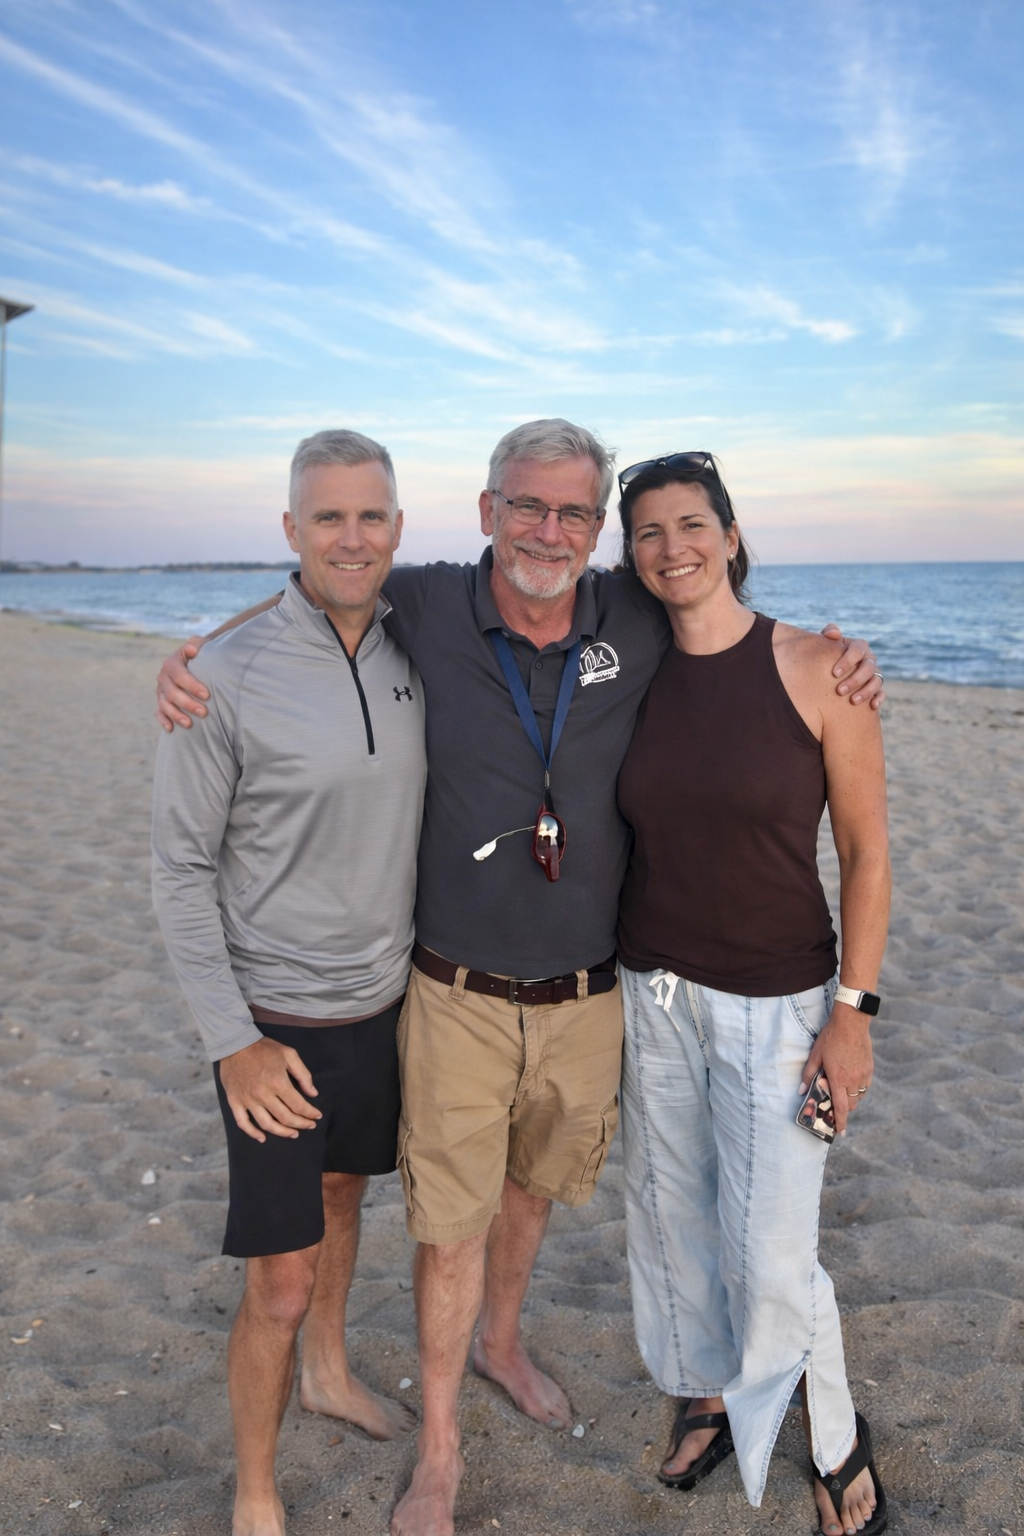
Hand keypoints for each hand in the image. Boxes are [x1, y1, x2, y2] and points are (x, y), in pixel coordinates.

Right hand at [156, 638, 209, 731]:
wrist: (196, 661)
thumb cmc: (201, 654)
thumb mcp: (198, 644)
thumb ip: (195, 644)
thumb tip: (192, 650)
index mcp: (171, 663)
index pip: (179, 675)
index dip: (192, 685)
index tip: (206, 694)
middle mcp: (163, 677)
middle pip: (172, 692)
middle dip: (187, 703)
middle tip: (204, 712)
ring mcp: (161, 690)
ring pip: (164, 704)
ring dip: (176, 715)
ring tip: (189, 724)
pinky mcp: (161, 701)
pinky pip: (158, 712)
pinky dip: (163, 721)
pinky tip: (171, 729)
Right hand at [218, 1036, 320, 1142]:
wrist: (235, 1044)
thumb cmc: (264, 1048)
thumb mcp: (289, 1054)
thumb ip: (303, 1074)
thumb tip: (313, 1093)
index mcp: (278, 1082)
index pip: (298, 1105)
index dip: (310, 1113)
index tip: (317, 1116)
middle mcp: (263, 1094)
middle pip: (285, 1118)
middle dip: (301, 1124)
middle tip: (309, 1126)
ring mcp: (248, 1100)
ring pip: (267, 1125)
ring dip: (282, 1133)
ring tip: (293, 1134)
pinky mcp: (235, 1102)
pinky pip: (243, 1123)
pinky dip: (253, 1133)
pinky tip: (262, 1138)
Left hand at [798, 1005, 873, 1136]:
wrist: (851, 1023)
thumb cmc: (831, 1038)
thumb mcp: (815, 1055)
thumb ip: (808, 1074)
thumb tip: (800, 1090)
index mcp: (838, 1079)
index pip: (841, 1108)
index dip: (841, 1122)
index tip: (841, 1133)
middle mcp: (853, 1080)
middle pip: (851, 1105)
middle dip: (844, 1109)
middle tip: (835, 1105)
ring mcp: (863, 1075)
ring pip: (859, 1096)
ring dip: (851, 1098)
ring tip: (842, 1090)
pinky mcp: (869, 1068)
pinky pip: (865, 1085)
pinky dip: (858, 1088)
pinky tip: (851, 1079)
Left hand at [820, 624, 885, 709]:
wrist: (829, 672)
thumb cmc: (826, 655)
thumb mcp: (825, 644)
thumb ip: (828, 634)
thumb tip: (832, 633)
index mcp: (859, 646)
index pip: (858, 649)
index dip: (848, 660)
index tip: (834, 673)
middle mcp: (868, 659)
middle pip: (869, 667)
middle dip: (855, 679)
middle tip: (839, 691)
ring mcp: (874, 674)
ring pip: (877, 680)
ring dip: (866, 691)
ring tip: (852, 701)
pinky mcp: (876, 688)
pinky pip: (882, 692)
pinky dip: (878, 698)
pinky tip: (872, 706)